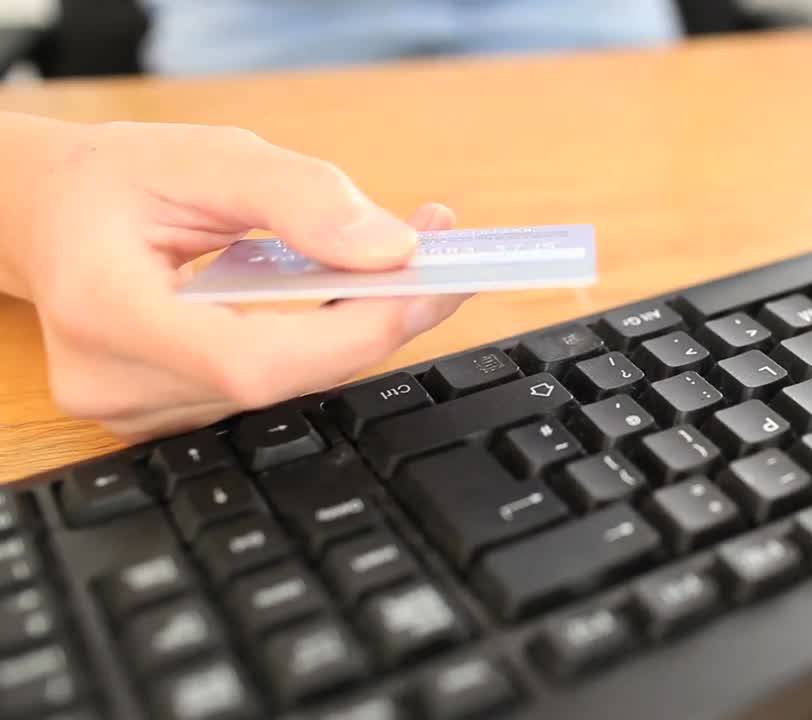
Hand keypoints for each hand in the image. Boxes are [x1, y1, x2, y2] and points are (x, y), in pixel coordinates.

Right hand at [5, 118, 467, 440]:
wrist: (53, 217)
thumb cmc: (117, 182)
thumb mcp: (205, 156)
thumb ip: (299, 196)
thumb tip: (391, 250)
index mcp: (105, 310)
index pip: (251, 360)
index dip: (351, 334)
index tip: (423, 286)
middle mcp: (115, 383)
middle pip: (281, 381)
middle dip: (373, 326)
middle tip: (438, 267)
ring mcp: (136, 413)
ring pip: (286, 390)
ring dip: (354, 335)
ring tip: (393, 273)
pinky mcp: (166, 418)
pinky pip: (269, 390)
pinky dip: (321, 346)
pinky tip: (344, 302)